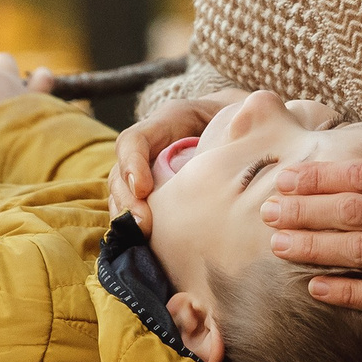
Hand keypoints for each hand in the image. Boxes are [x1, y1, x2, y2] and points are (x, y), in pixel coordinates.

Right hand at [108, 89, 246, 225]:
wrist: (241, 130)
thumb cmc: (240, 122)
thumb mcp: (239, 116)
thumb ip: (240, 124)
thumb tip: (241, 141)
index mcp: (167, 122)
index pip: (134, 140)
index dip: (133, 164)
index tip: (144, 189)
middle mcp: (150, 148)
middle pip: (120, 173)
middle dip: (127, 200)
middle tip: (142, 225)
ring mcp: (147, 172)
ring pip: (121, 195)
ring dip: (126, 218)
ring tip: (140, 237)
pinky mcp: (154, 196)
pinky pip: (132, 211)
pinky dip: (133, 228)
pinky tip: (145, 246)